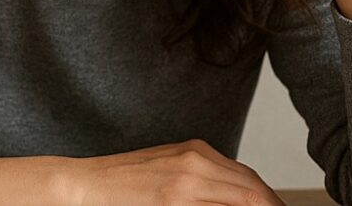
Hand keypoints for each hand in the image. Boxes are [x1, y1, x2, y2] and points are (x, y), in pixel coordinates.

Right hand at [57, 139, 286, 205]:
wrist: (83, 183)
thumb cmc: (123, 181)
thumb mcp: (169, 170)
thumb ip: (202, 180)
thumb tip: (233, 196)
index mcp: (195, 151)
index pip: (247, 177)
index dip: (269, 199)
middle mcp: (195, 162)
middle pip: (251, 188)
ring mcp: (184, 183)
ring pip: (240, 199)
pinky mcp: (172, 201)